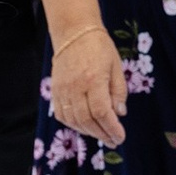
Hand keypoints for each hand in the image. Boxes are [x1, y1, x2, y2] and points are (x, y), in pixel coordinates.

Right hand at [47, 26, 126, 146]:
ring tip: (102, 134)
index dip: (111, 128)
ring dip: (88, 132)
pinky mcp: (55, 90)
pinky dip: (73, 124)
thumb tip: (119, 114)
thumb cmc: (100, 48)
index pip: (101, 112)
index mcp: (93, 79)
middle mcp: (75, 87)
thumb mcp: (116, 66)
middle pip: (86, 120)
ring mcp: (62, 90)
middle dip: (102, 134)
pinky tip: (85, 126)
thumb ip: (118, 92)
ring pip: (73, 120)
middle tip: (113, 140)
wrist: (74, 33)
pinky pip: (61, 114)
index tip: (120, 137)